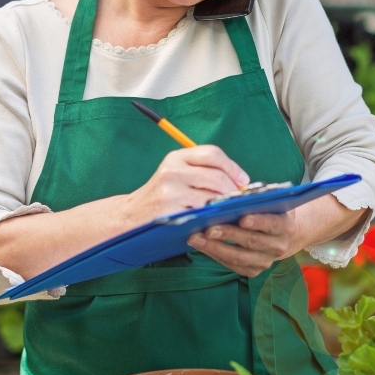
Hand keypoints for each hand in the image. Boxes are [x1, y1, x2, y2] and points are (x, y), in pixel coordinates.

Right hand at [126, 145, 248, 220]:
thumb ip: (203, 173)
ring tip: (227, 211)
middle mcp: (172, 170)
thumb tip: (241, 183)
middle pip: (216, 176)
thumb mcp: (177, 176)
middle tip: (239, 201)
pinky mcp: (170, 210)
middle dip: (233, 190)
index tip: (243, 181)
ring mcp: (170, 190)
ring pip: (212, 197)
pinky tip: (214, 220)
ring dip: (224, 206)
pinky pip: (202, 214)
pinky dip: (212, 218)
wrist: (131, 216)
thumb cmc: (162, 197)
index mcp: (176, 157)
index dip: (233, 167)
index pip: (212, 154)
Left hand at [188, 210, 303, 277]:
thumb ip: (256, 199)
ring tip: (196, 238)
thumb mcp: (268, 202)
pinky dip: (214, 254)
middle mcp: (278, 246)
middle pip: (252, 242)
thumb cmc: (268, 211)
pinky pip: (231, 265)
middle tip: (208, 228)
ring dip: (215, 247)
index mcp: (285, 226)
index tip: (242, 218)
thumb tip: (234, 196)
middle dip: (229, 234)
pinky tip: (200, 245)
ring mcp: (265, 261)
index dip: (258, 222)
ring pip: (238, 257)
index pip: (272, 224)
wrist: (279, 235)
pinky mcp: (253, 271)